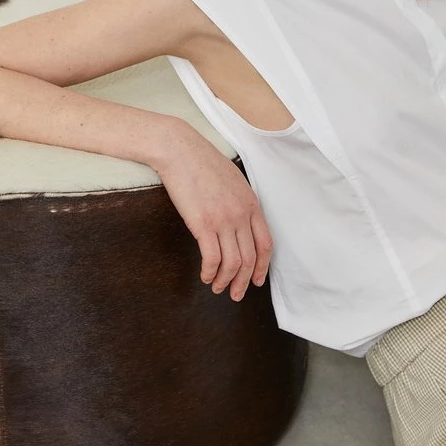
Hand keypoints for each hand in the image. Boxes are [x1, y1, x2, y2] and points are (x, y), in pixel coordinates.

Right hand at [157, 127, 272, 300]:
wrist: (180, 150)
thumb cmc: (202, 162)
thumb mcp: (233, 180)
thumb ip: (241, 202)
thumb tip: (241, 224)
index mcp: (251, 203)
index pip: (265, 244)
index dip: (262, 266)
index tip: (256, 280)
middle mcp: (241, 214)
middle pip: (250, 258)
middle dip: (244, 281)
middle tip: (237, 294)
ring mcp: (223, 220)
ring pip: (233, 263)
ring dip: (226, 281)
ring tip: (218, 288)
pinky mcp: (203, 224)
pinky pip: (212, 258)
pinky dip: (210, 272)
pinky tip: (205, 276)